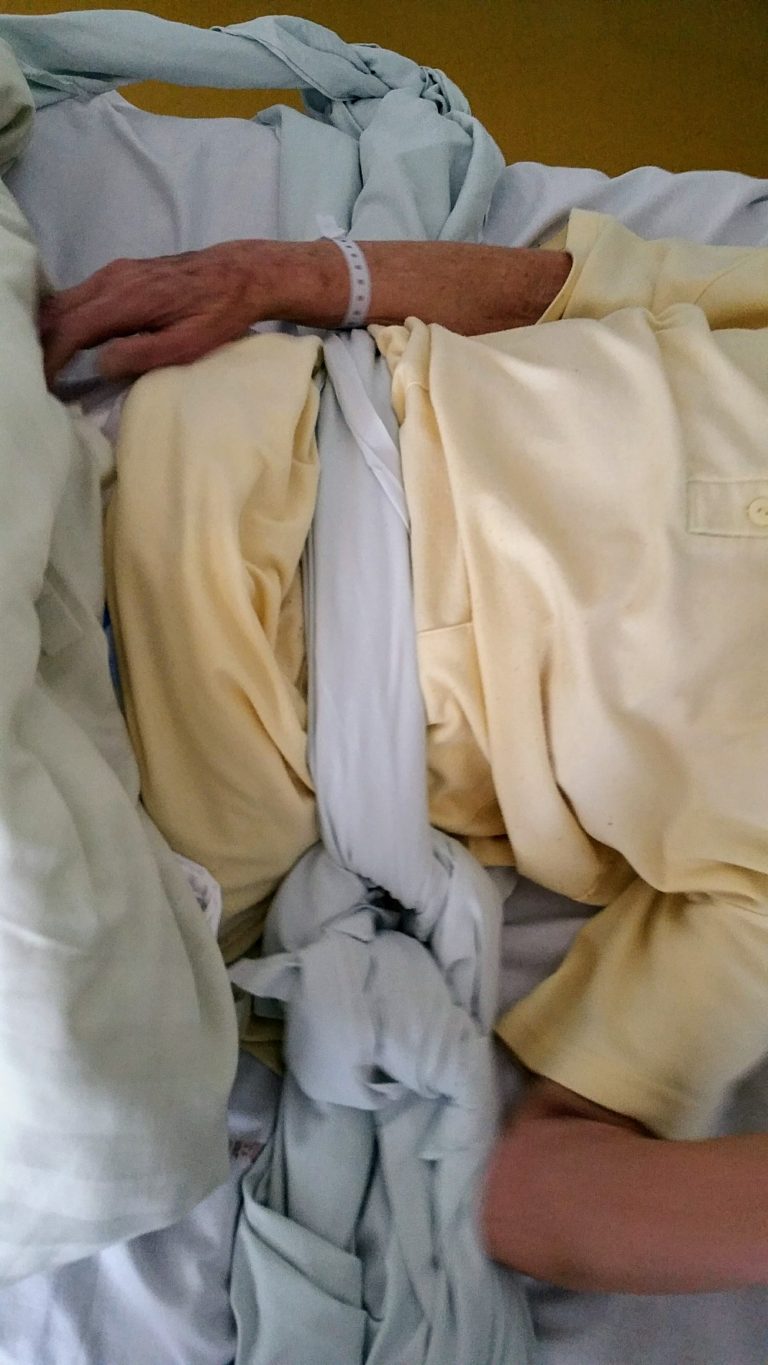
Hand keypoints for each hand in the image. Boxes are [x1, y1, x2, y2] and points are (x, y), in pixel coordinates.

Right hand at [38, 239, 286, 386]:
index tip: (44, 386)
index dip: (51, 358)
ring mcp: (115, 272)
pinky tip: (70, 342)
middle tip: (42, 379)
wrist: (241, 273)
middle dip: (43, 345)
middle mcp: (113, 279)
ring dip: (52, 331)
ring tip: (50, 364)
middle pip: (58, 311)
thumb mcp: (189, 343)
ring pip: (65, 301)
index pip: (71, 329)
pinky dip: (67, 319)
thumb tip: (101, 363)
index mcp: (127, 298)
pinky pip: (80, 296)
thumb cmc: (220, 313)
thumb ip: (143, 354)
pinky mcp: (121, 273)